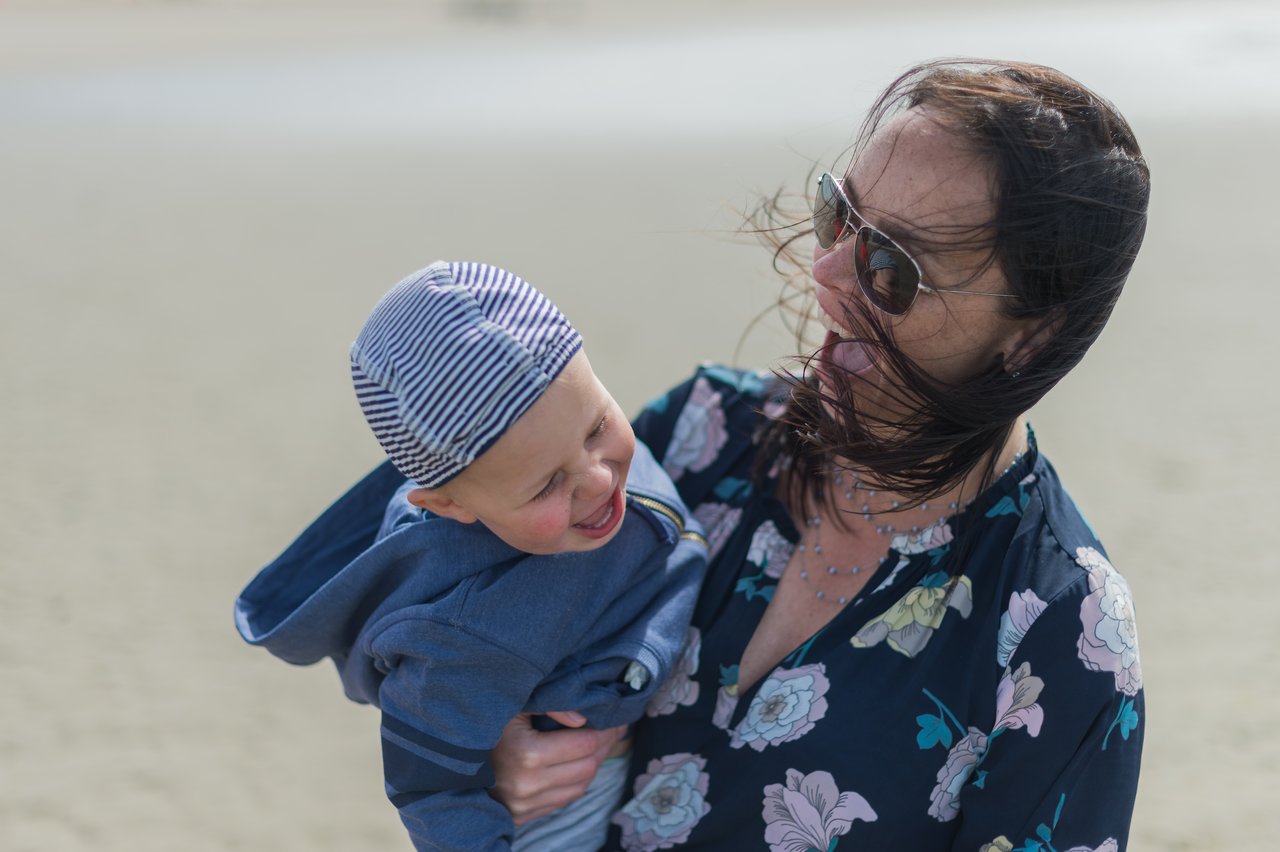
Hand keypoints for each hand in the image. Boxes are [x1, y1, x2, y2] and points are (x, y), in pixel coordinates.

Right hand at [490, 711, 627, 824]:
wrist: (451, 761)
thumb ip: (550, 705)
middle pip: (588, 767)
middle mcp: (527, 784)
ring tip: (597, 744)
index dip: (604, 729)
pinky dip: (576, 781)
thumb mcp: (515, 705)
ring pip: (581, 787)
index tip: (612, 717)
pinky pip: (564, 800)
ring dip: (594, 764)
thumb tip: (582, 718)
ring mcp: (525, 805)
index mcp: (526, 754)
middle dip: (604, 745)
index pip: (585, 744)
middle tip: (612, 728)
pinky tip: (577, 762)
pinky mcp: (523, 816)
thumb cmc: (488, 726)